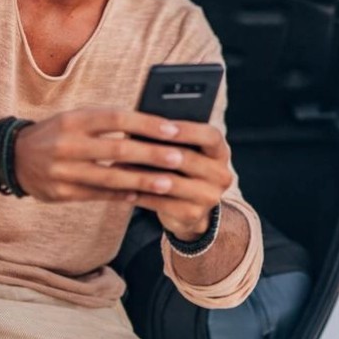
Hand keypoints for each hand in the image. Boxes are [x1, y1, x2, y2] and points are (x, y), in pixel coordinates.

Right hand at [12, 109, 228, 236]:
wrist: (11, 157)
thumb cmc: (59, 133)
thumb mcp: (77, 118)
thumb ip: (109, 121)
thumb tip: (153, 126)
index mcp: (74, 119)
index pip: (117, 118)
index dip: (146, 124)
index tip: (174, 129)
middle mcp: (67, 144)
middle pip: (117, 149)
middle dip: (151, 155)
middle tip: (180, 158)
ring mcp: (62, 171)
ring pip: (109, 177)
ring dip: (141, 181)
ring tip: (168, 183)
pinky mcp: (59, 193)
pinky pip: (96, 195)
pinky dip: (120, 195)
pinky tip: (140, 195)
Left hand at [127, 120, 231, 240]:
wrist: (190, 209)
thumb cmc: (180, 170)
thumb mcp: (184, 152)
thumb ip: (169, 139)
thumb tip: (139, 124)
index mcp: (220, 152)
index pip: (210, 136)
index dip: (187, 130)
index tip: (162, 125)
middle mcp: (221, 174)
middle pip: (189, 159)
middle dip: (156, 152)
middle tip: (128, 145)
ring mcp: (209, 197)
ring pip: (172, 183)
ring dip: (141, 175)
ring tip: (117, 167)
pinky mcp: (193, 215)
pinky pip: (161, 203)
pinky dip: (140, 195)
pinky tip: (123, 189)